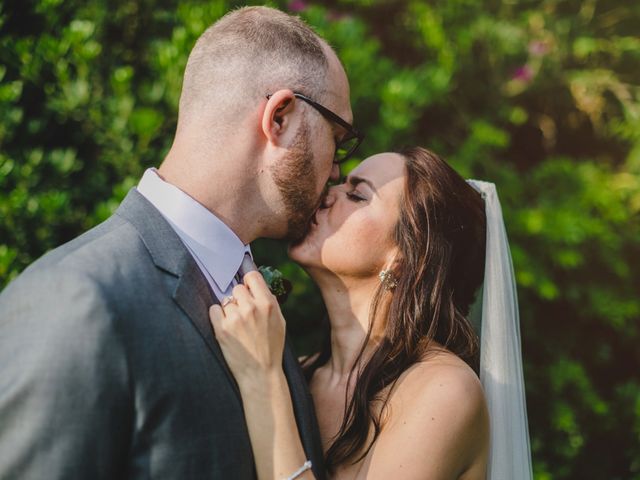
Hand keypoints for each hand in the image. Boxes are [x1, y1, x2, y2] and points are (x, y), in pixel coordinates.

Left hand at [209, 271, 285, 386]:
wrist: (261, 373)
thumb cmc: (272, 348)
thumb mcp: (280, 322)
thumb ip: (269, 302)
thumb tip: (257, 286)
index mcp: (267, 303)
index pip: (252, 277)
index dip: (248, 282)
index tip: (247, 288)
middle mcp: (251, 307)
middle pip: (237, 289)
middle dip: (239, 299)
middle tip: (243, 313)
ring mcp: (235, 318)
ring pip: (225, 301)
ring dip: (228, 310)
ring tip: (236, 326)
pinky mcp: (221, 328)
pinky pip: (213, 310)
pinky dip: (217, 316)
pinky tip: (226, 327)